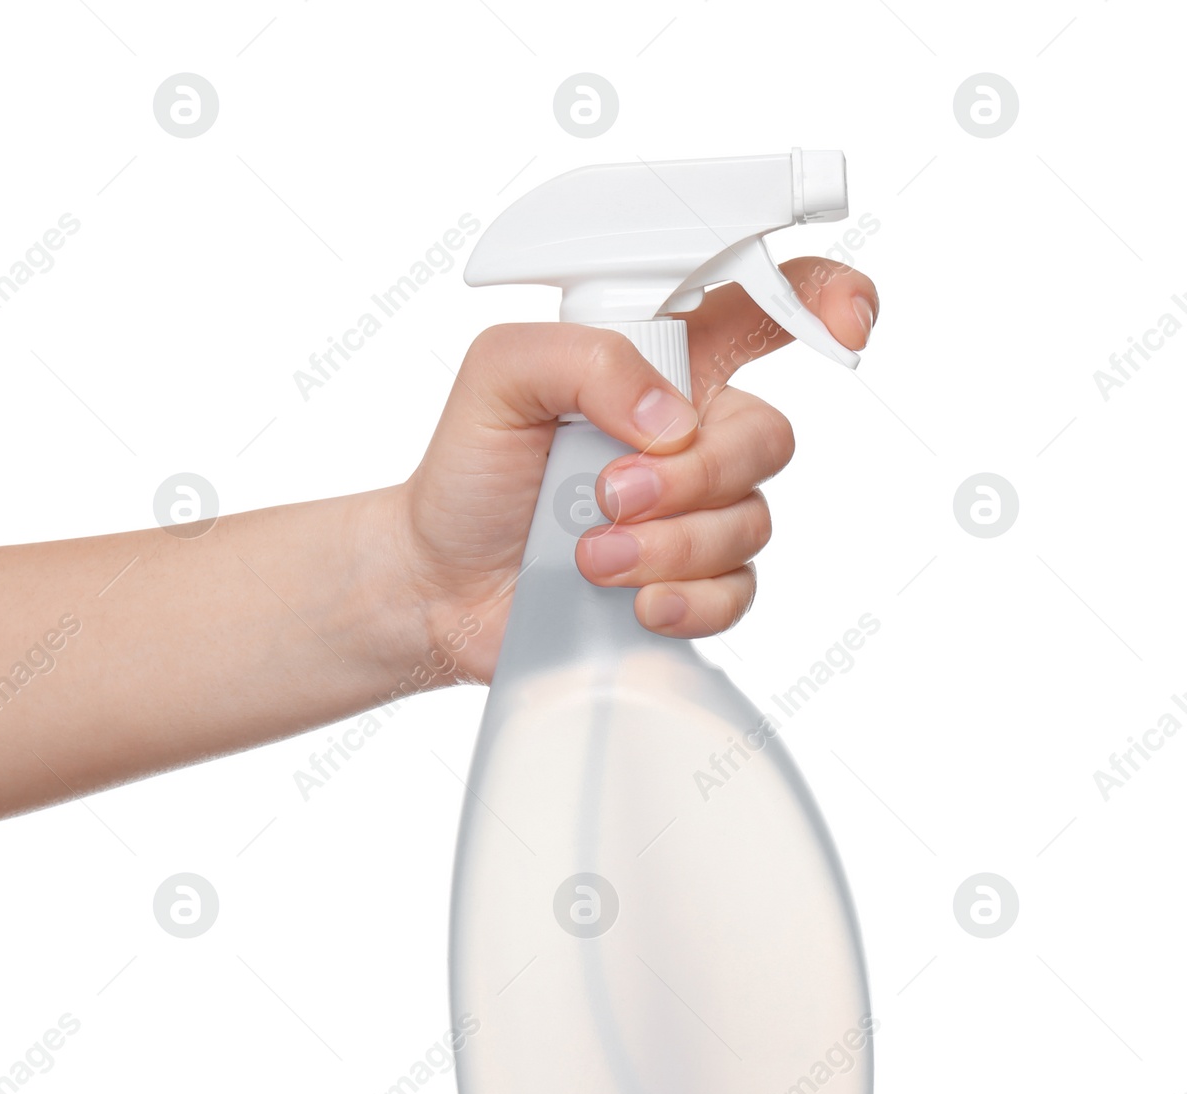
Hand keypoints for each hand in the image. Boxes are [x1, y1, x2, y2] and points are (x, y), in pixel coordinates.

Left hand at [383, 257, 877, 682]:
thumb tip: (672, 420)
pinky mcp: (688, 586)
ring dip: (671, 545)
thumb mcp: (498, 378)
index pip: (762, 310)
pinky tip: (635, 602)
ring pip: (750, 524)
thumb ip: (585, 359)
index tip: (847, 322)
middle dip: (693, 476)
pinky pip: (737, 594)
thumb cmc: (468, 472)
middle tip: (607, 498)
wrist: (438, 581)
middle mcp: (692, 436)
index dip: (823, 299)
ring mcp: (695, 515)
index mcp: (660, 366)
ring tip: (590, 556)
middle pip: (766, 438)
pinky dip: (688, 600)